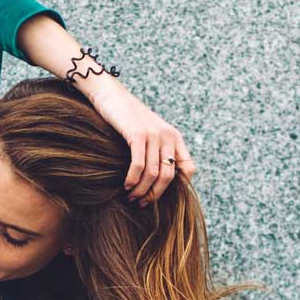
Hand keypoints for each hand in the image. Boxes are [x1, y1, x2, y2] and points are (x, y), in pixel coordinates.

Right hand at [84, 78, 196, 207]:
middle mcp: (168, 136)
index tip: (161, 196)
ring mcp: (154, 135)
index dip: (179, 188)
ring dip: (141, 191)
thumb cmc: (128, 119)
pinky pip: (138, 165)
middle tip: (142, 203)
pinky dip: (132, 180)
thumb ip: (157, 151)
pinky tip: (126, 186)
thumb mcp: (150, 133)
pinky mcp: (137, 135)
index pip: (188, 169)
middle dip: (155, 195)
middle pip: (169, 177)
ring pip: (153, 174)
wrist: (111, 96)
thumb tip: (158, 180)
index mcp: (175, 137)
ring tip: (131, 198)